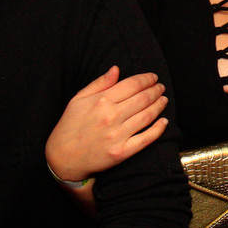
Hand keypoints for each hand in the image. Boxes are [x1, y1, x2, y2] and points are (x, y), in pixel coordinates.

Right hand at [45, 66, 168, 181]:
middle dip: (155, 91)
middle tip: (161, 87)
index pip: (132, 85)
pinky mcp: (122, 152)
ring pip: (147, 116)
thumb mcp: (78, 99)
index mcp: (101, 101)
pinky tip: (164, 122)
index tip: (153, 78)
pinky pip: (146, 139)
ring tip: (164, 100)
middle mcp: (111, 117)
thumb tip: (116, 69)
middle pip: (143, 99)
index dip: (146, 79)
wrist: (63, 158)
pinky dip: (158, 129)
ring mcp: (117, 135)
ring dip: (159, 106)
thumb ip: (99, 83)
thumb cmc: (70, 126)